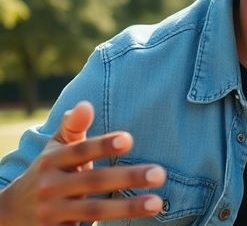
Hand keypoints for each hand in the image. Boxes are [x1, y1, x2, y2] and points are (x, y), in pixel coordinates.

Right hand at [0, 101, 166, 224]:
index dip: (102, 145)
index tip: (129, 139)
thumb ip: (73, 126)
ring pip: (93, 211)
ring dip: (126, 208)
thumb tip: (85, 104)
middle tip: (160, 174)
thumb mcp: (55, 149)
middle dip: (127, 177)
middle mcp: (51, 187)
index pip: (79, 151)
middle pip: (93, 182)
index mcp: (52, 162)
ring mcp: (52, 213)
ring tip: (157, 203)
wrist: (11, 213)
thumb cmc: (48, 172)